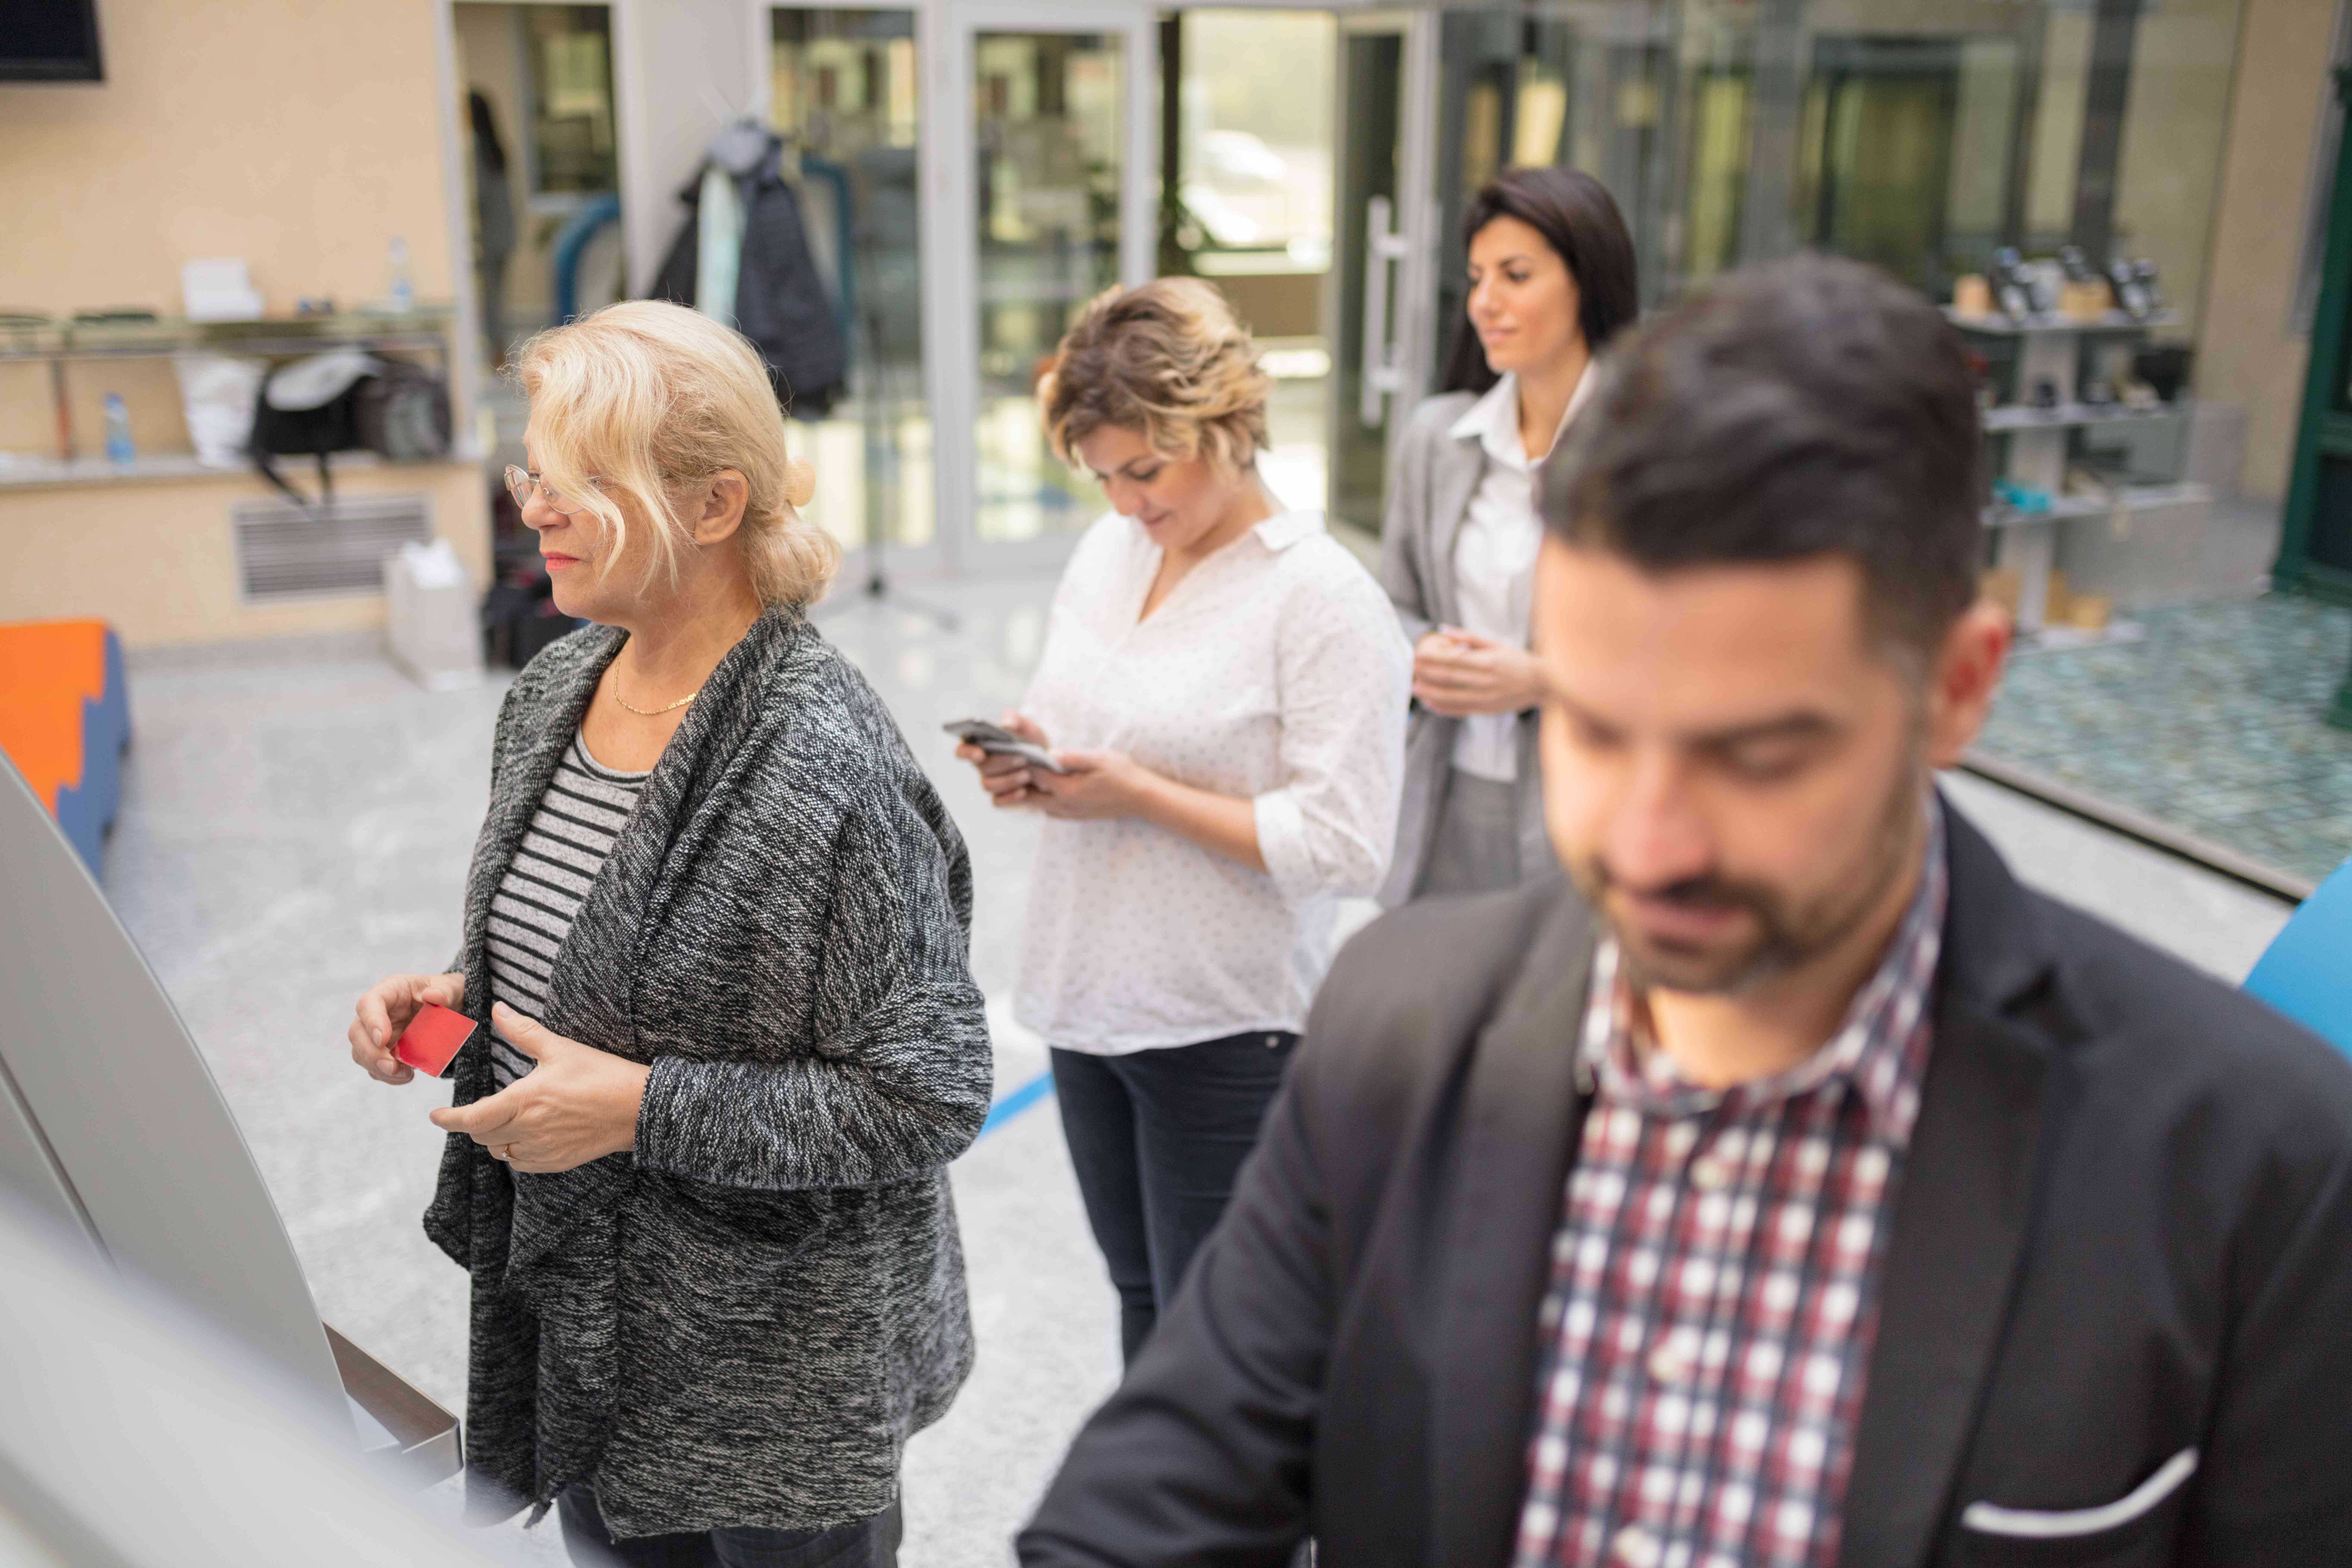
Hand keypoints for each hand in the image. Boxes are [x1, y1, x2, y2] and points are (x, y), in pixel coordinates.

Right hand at [349, 970, 464, 1084]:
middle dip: (371, 1053)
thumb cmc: (444, 994)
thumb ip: (445, 991)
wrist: (448, 1009)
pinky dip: (388, 1076)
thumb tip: (433, 995)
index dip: (371, 1022)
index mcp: (389, 991)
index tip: (382, 1039)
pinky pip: (375, 1067)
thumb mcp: (451, 988)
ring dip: (379, 1069)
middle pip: (357, 1033)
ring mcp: (376, 1033)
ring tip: (405, 1075)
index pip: (368, 1003)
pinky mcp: (382, 1051)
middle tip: (392, 1067)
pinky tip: (406, 1076)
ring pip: (361, 1054)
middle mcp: (377, 1013)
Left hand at [427, 1003, 650, 1173]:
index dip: (448, 1120)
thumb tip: (497, 1010)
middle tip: (480, 1110)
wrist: (637, 1108)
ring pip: (499, 1151)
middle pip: (482, 1136)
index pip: (472, 1119)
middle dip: (474, 1124)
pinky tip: (527, 1135)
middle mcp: (528, 1130)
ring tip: (506, 1120)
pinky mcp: (556, 1162)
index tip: (435, 1116)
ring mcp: (542, 1150)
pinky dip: (515, 1151)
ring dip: (495, 1138)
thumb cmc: (601, 1075)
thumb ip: (524, 1032)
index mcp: (524, 1101)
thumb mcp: (560, 1049)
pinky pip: (520, 1163)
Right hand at [954, 711, 1050, 810]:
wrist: (1046, 761)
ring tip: (1027, 774)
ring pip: (988, 785)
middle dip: (1001, 762)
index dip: (967, 752)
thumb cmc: (1029, 741)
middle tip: (1023, 758)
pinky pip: (998, 801)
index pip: (962, 750)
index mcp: (981, 745)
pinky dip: (1010, 797)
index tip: (980, 752)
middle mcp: (982, 765)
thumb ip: (1017, 720)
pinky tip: (1023, 792)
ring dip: (1008, 780)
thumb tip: (1007, 723)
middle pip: (981, 767)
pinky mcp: (1000, 797)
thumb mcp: (1027, 728)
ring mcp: (990, 782)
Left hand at [1029, 749, 1157, 821]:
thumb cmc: (1123, 774)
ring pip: (1038, 805)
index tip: (1018, 750)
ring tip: (1030, 774)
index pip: (1035, 775)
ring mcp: (1070, 813)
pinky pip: (1051, 810)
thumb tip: (1049, 754)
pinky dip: (1044, 800)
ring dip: (1031, 792)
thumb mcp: (1099, 759)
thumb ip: (1072, 757)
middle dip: (1021, 780)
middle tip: (1019, 764)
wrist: (1142, 798)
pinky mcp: (1076, 816)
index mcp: (1067, 789)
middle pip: (1029, 795)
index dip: (1024, 761)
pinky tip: (1048, 788)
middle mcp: (1064, 805)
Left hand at [1412, 628, 1547, 717]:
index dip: (1432, 659)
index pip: (1452, 661)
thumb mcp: (1496, 644)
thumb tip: (1443, 629)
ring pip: (1451, 697)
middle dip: (1426, 675)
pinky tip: (1430, 704)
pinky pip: (1460, 711)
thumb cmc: (1517, 660)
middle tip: (1409, 671)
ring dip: (1430, 693)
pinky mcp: (1487, 710)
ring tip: (1414, 688)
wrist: (1542, 683)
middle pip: (1448, 679)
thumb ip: (1469, 638)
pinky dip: (1443, 708)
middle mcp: (1486, 681)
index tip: (1415, 656)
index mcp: (1487, 661)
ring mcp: (1486, 698)